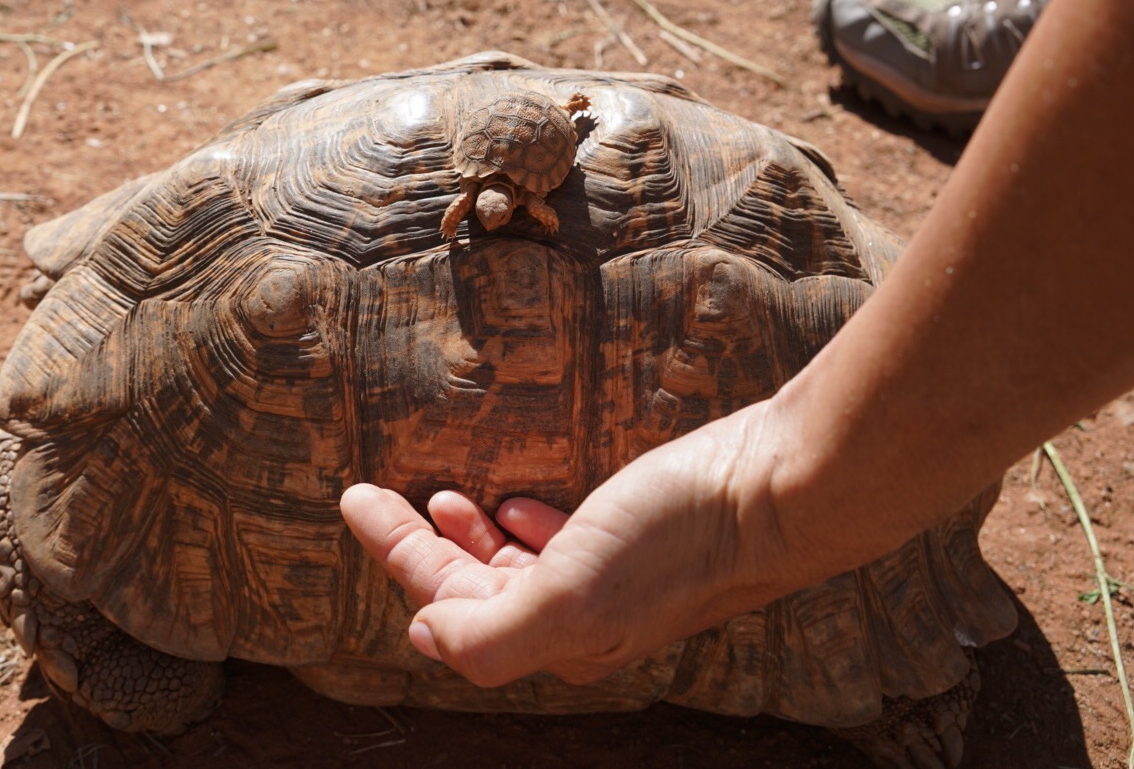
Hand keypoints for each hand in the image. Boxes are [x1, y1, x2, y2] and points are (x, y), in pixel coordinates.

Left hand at [340, 403, 810, 687]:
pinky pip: (561, 544)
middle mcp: (581, 622)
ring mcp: (613, 583)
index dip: (394, 552)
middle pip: (473, 589)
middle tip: (375, 498)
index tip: (353, 499)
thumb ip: (493, 630)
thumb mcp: (575, 590)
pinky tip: (516, 503)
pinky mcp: (640, 543)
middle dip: (419, 546)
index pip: (449, 604)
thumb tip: (425, 638)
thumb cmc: (679, 536)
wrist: (780, 492)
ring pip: (514, 569)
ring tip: (441, 498)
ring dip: (467, 538)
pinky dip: (524, 526)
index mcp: (558, 640)